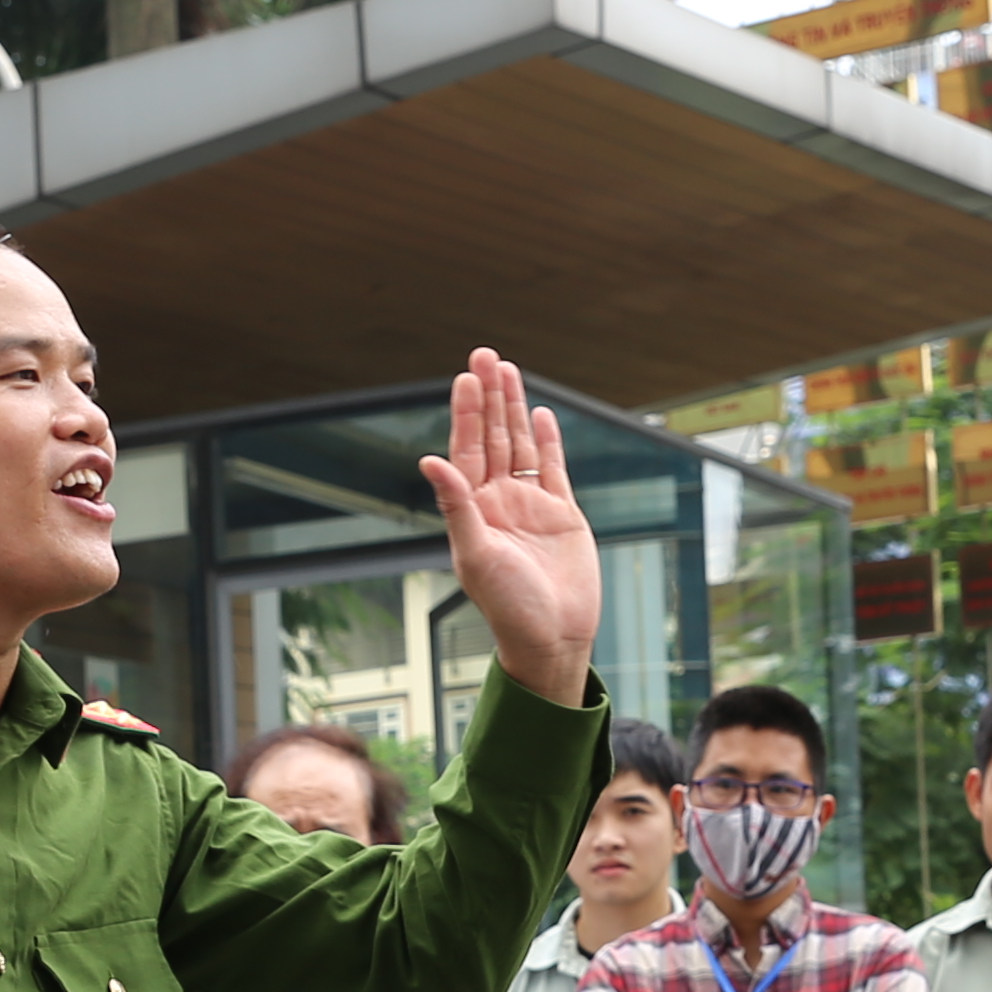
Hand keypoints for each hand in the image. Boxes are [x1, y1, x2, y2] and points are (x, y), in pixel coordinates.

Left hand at [422, 347, 600, 701]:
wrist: (552, 638)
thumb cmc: (507, 606)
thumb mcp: (476, 554)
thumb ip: (456, 505)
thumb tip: (429, 461)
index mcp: (473, 509)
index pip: (466, 449)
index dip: (466, 413)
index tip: (466, 377)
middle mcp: (499, 501)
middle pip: (492, 437)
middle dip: (488, 397)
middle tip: (485, 354)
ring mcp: (531, 505)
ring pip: (520, 445)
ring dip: (514, 408)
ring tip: (508, 370)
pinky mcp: (562, 514)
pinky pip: (553, 468)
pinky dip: (547, 441)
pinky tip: (540, 414)